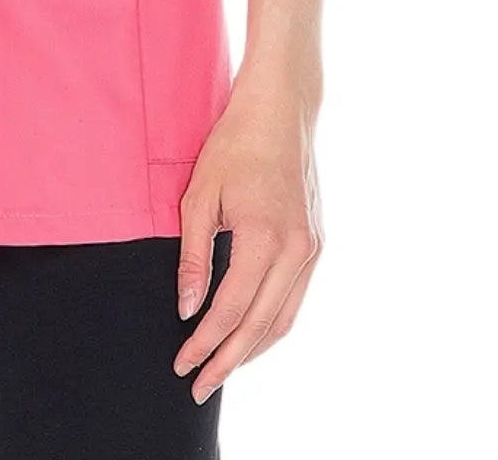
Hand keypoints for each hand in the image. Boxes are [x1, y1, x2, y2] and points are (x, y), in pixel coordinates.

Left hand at [172, 86, 323, 403]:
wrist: (281, 112)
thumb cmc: (233, 145)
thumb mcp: (199, 195)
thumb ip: (193, 255)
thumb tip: (186, 308)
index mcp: (264, 236)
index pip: (231, 308)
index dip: (205, 341)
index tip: (182, 363)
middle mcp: (296, 249)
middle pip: (260, 325)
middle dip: (228, 360)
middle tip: (198, 386)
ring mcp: (311, 248)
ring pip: (283, 319)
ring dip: (252, 350)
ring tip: (221, 369)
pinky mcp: (315, 244)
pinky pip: (294, 299)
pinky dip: (271, 325)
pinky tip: (249, 336)